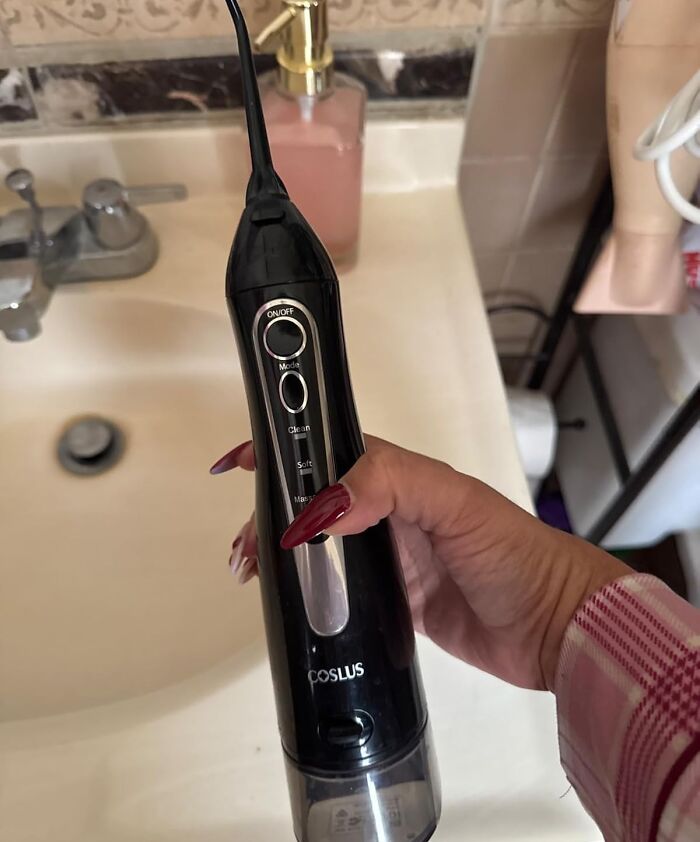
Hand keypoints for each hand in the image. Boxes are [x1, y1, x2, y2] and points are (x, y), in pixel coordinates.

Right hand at [210, 436, 629, 690]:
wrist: (552, 628)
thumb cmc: (513, 555)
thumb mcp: (454, 503)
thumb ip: (390, 487)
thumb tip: (319, 510)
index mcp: (399, 480)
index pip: (330, 455)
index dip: (285, 454)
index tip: (239, 463)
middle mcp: (388, 515)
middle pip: (313, 505)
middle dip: (271, 515)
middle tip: (244, 548)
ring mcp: (388, 561)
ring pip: (318, 549)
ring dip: (280, 555)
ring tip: (250, 574)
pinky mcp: (392, 606)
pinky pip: (337, 594)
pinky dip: (305, 594)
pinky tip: (284, 603)